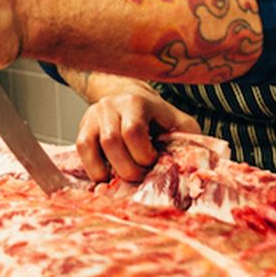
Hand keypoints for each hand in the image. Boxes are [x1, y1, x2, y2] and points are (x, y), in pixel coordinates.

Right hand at [75, 80, 198, 182]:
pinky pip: (80, 151)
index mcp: (137, 102)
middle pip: (111, 142)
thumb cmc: (159, 118)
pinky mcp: (82, 127)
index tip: (154, 161)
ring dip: (108, 171)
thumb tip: (195, 166)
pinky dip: (93, 169)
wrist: (131, 98)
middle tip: (140, 176)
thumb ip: (188, 140)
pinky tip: (106, 176)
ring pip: (90, 147)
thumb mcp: (179, 123)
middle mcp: (110, 105)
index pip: (133, 132)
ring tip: (123, 179)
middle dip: (127, 168)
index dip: (143, 155)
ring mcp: (93, 115)